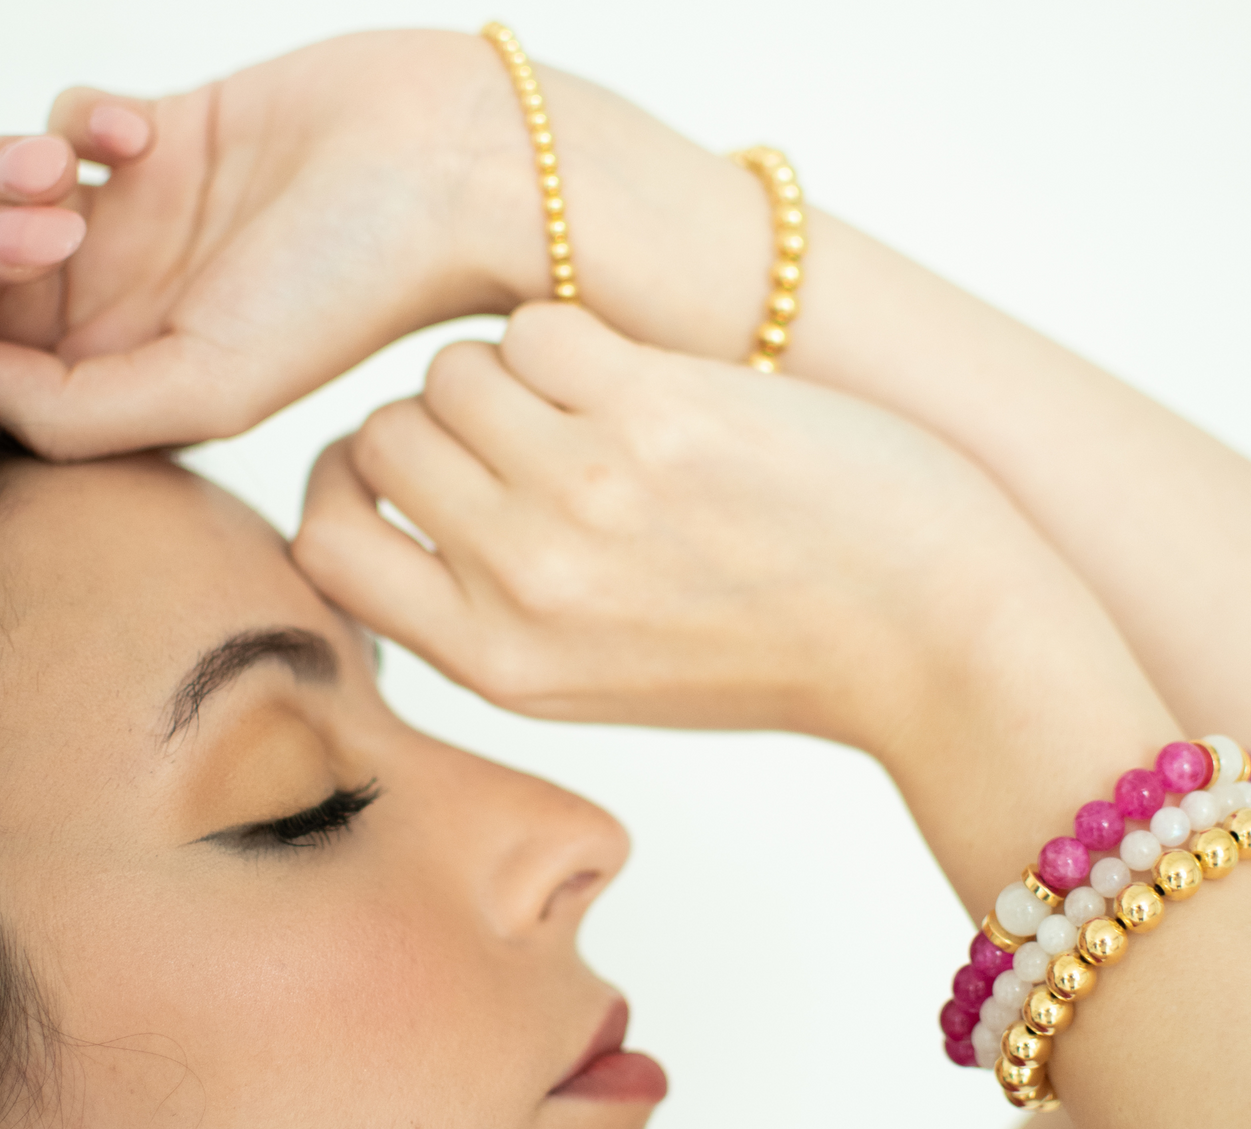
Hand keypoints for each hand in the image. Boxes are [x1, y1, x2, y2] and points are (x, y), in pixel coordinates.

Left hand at [0, 32, 539, 456]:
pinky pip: (65, 122)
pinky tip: (145, 136)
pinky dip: (76, 119)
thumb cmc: (356, 290)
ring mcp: (144, 226)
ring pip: (1, 197)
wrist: (448, 172)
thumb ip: (75, 412)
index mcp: (138, 386)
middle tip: (41, 234)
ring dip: (5, 176)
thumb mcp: (213, 385)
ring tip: (72, 179)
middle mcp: (131, 313)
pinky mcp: (165, 140)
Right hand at [293, 303, 1041, 748]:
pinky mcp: (654, 413)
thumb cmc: (770, 655)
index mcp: (497, 665)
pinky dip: (574, 337)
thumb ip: (489, 614)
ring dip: (508, 374)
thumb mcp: (597, 679)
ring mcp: (583, 494)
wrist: (925, 636)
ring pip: (452, 370)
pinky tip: (639, 377)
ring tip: (591, 407)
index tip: (383, 471)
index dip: (336, 492)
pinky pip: (536, 327)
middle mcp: (523, 584)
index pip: (325, 553)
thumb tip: (401, 504)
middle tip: (517, 430)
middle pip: (382, 439)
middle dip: (433, 423)